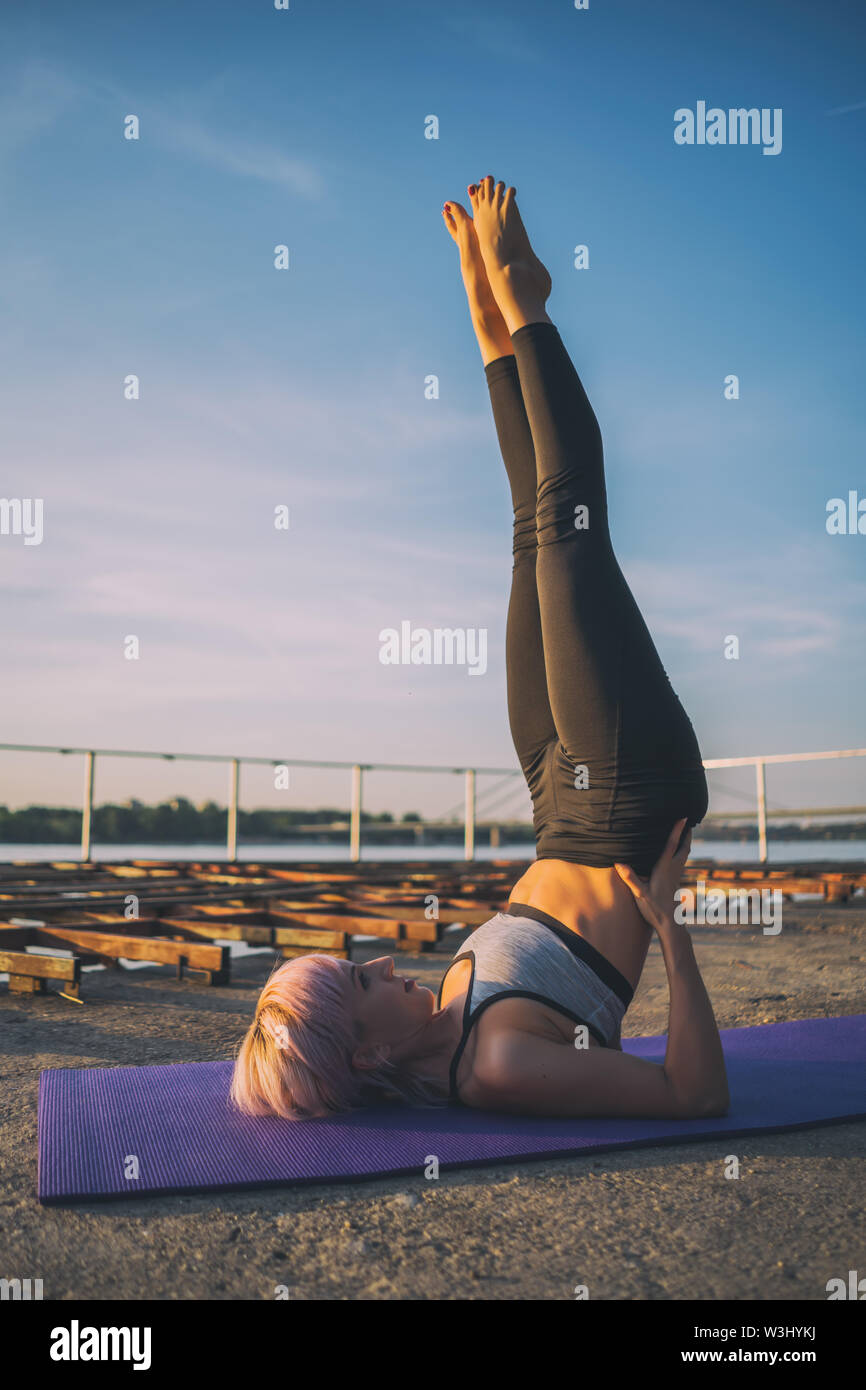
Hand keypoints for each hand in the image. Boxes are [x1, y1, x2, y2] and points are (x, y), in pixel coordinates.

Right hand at [614, 817, 690, 931]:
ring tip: (685, 831)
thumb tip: (618, 862)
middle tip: (688, 820)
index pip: (671, 845)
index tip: (683, 818)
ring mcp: (676, 875)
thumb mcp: (640, 894)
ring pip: (684, 854)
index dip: (677, 831)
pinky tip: (677, 853)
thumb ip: (631, 878)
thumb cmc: (655, 909)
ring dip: (685, 841)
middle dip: (686, 833)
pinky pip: (681, 861)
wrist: (670, 924)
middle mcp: (673, 870)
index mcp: (664, 869)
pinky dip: (681, 851)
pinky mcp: (675, 881)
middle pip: (684, 847)